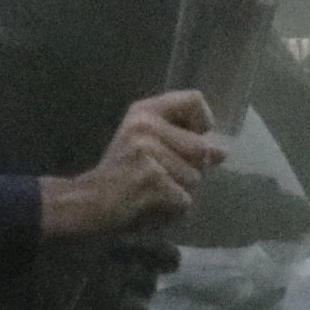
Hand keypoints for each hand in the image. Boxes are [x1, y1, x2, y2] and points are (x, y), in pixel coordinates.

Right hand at [42, 92, 223, 237]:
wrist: (87, 201)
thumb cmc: (119, 172)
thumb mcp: (145, 144)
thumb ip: (182, 141)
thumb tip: (222, 151)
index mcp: (144, 112)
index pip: (194, 100)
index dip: (203, 121)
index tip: (197, 136)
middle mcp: (146, 126)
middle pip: (200, 148)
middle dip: (192, 169)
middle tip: (164, 175)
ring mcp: (148, 153)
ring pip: (194, 177)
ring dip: (180, 191)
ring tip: (153, 190)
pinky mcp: (152, 179)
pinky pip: (184, 199)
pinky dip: (173, 209)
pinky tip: (152, 203)